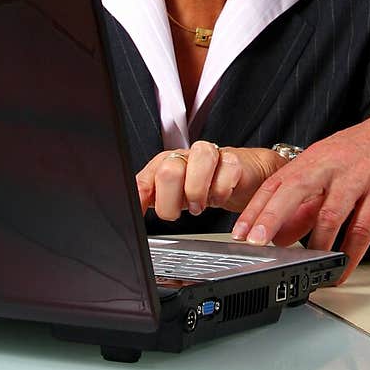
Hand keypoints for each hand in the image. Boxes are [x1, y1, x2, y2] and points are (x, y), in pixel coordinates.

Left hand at [137, 141, 289, 222]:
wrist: (238, 175)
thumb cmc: (202, 185)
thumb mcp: (173, 196)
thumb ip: (151, 200)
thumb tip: (131, 214)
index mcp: (163, 165)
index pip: (144, 180)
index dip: (141, 198)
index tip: (140, 215)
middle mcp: (184, 157)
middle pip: (169, 171)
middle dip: (172, 200)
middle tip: (181, 209)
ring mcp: (209, 154)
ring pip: (199, 161)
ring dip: (198, 192)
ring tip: (200, 205)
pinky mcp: (232, 159)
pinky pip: (227, 171)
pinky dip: (221, 191)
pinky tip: (219, 195)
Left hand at [230, 83, 369, 279]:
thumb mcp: (333, 167)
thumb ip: (308, 202)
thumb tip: (280, 234)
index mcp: (316, 157)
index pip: (277, 182)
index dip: (255, 207)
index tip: (239, 232)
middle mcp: (333, 164)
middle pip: (294, 189)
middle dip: (271, 217)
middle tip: (256, 243)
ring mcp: (359, 176)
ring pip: (330, 213)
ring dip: (315, 245)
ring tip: (304, 268)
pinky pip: (364, 227)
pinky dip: (351, 253)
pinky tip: (342, 269)